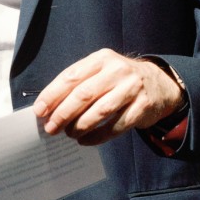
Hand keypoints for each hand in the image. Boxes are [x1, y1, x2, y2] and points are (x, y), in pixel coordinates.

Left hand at [34, 51, 182, 147]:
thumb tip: (48, 109)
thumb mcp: (101, 72)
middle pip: (84, 94)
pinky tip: (86, 140)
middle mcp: (118, 70)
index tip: (39, 111)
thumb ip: (78, 85)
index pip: (71, 76)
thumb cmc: (119, 81)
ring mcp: (132, 88)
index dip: (52, 95)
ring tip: (69, 134)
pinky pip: (116, 126)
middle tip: (51, 128)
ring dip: (80, 126)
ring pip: (100, 111)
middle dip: (63, 114)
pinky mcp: (142, 107)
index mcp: (101, 59)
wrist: (159, 84)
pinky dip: (97, 136)